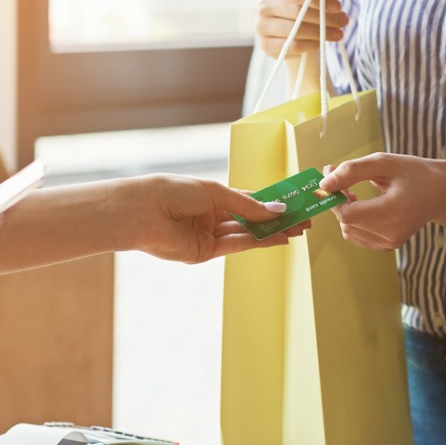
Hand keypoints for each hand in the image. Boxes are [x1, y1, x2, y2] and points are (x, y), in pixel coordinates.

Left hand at [128, 174, 306, 263]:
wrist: (143, 213)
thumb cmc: (172, 192)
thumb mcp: (215, 192)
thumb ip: (247, 205)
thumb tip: (277, 209)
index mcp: (210, 195)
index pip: (247, 199)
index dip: (271, 202)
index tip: (294, 203)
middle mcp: (210, 215)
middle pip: (250, 218)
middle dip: (276, 220)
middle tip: (303, 220)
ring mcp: (208, 234)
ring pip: (246, 233)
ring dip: (272, 232)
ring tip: (297, 230)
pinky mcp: (204, 252)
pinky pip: (236, 245)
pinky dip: (258, 242)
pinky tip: (277, 238)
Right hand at [255, 0, 348, 58]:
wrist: (294, 28)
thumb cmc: (307, 5)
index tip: (338, 7)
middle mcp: (264, 3)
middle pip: (296, 11)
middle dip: (324, 18)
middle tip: (344, 22)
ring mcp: (261, 25)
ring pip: (294, 31)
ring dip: (320, 33)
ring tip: (338, 34)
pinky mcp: (265, 44)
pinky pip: (290, 46)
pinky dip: (309, 45)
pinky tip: (321, 43)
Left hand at [318, 153, 445, 250]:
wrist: (440, 192)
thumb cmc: (412, 173)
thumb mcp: (382, 163)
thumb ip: (351, 171)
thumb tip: (323, 184)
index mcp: (394, 212)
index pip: (348, 214)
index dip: (334, 198)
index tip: (332, 178)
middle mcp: (392, 233)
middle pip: (346, 222)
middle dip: (337, 200)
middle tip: (342, 179)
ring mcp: (391, 243)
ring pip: (348, 230)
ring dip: (344, 210)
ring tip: (354, 192)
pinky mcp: (388, 246)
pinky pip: (356, 235)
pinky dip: (353, 220)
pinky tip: (362, 205)